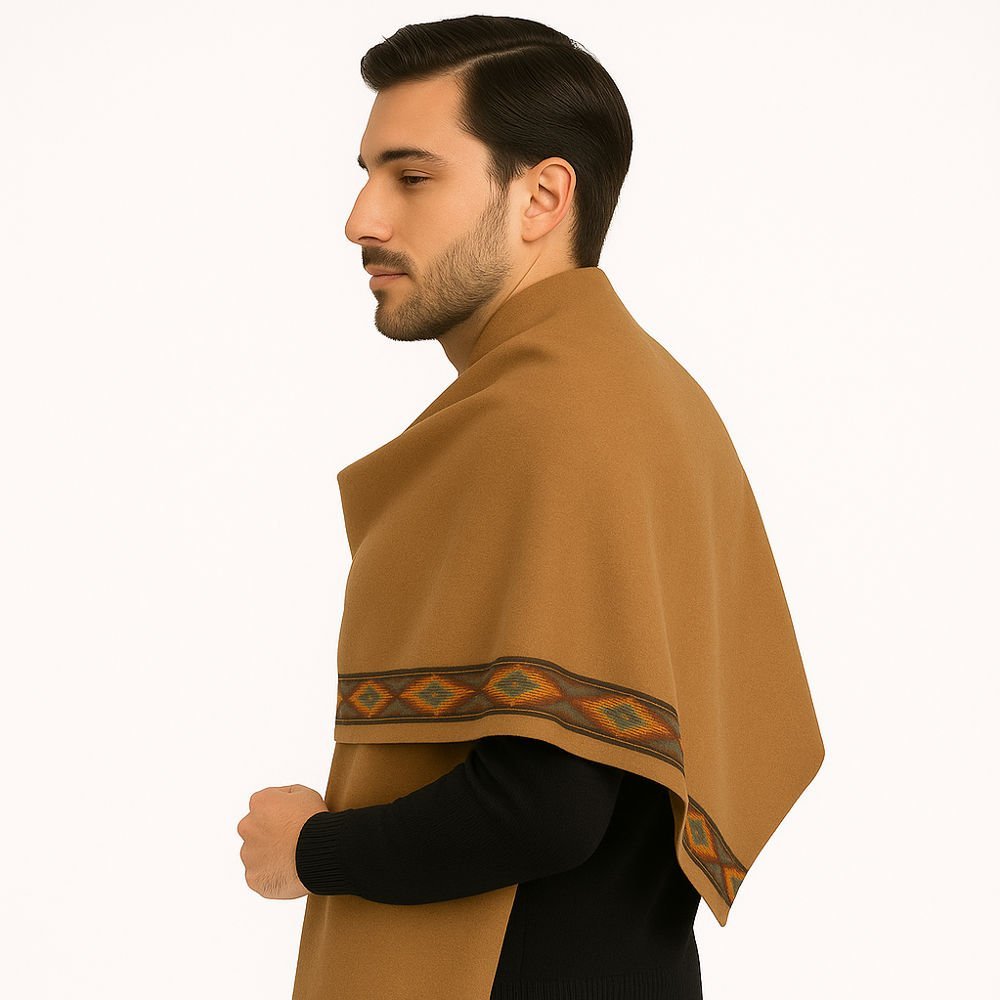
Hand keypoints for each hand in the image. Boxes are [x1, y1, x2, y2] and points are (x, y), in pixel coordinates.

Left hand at [237, 783, 328, 898]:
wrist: (318, 852)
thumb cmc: (314, 821)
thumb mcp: (307, 793)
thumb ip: (288, 794)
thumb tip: (282, 801)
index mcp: (260, 803)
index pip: (265, 805)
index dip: (281, 813)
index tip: (294, 820)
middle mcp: (247, 827)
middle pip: (256, 830)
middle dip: (270, 834)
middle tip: (293, 841)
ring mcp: (249, 854)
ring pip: (257, 855)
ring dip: (270, 856)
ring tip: (293, 859)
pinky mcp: (253, 877)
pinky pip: (261, 877)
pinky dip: (272, 876)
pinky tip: (289, 872)